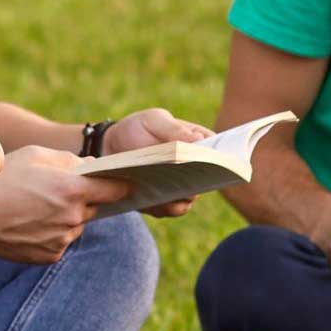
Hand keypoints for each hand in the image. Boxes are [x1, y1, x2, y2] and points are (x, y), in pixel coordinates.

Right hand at [0, 148, 130, 263]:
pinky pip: (60, 241)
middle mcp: (71, 217)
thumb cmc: (3, 177)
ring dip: (66, 217)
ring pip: (75, 225)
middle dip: (83, 199)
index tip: (124, 183)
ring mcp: (61, 239)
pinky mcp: (49, 255)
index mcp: (72, 189)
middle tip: (58, 191)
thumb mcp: (35, 155)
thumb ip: (69, 160)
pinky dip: (51, 233)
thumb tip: (90, 166)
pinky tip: (29, 223)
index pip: (114, 189)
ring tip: (36, 207)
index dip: (120, 184)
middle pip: (93, 208)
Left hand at [95, 107, 211, 215]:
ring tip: (167, 191)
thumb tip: (198, 140)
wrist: (109, 148)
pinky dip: (162, 206)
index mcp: (197, 143)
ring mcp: (180, 187)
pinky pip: (169, 209)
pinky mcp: (164, 202)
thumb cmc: (137, 128)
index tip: (214, 163)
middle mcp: (193, 168)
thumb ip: (173, 129)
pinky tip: (152, 199)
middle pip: (206, 179)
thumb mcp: (153, 121)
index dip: (220, 158)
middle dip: (199, 181)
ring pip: (189, 198)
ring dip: (179, 196)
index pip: (218, 152)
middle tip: (188, 178)